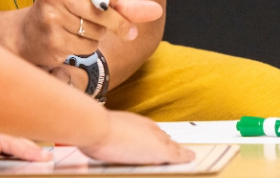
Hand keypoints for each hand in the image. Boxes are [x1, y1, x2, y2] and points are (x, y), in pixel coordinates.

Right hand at [16, 0, 163, 65]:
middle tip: (106, 24)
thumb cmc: (63, 13)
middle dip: (113, 21)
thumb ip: (122, 5)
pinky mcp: (53, 40)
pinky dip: (86, 48)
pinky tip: (69, 42)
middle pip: (104, 9)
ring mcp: (52, 17)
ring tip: (76, 30)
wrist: (26, 35)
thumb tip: (157, 11)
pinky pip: (87, 48)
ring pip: (98, 31)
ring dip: (96, 36)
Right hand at [79, 111, 193, 164]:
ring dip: (178, 151)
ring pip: (172, 145)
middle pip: (163, 137)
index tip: (159, 142)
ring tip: (187, 155)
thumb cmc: (91, 129)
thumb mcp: (98, 131)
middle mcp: (147, 127)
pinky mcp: (160, 151)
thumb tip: (88, 132)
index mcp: (134, 122)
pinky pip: (178, 154)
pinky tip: (191, 157)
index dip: (155, 138)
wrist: (96, 127)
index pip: (150, 131)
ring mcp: (154, 138)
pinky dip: (185, 156)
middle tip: (177, 150)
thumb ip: (102, 133)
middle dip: (169, 145)